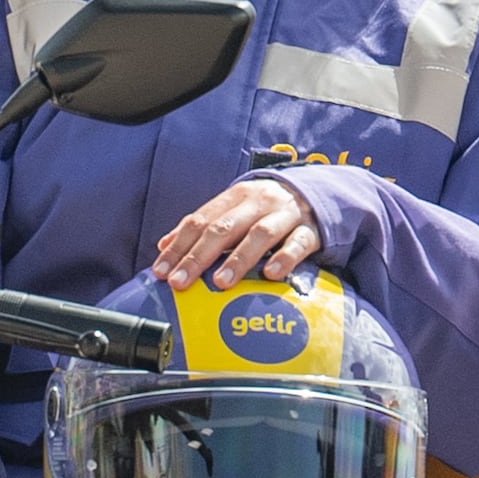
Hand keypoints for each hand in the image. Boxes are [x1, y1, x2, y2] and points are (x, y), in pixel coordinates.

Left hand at [156, 173, 322, 289]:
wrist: (316, 194)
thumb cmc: (265, 210)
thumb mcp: (233, 210)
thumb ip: (202, 226)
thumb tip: (163, 246)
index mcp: (235, 197)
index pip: (201, 220)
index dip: (179, 246)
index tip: (161, 272)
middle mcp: (258, 202)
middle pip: (224, 228)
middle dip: (199, 256)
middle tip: (180, 283)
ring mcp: (285, 215)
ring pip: (260, 234)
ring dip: (238, 258)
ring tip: (221, 282)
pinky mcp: (310, 231)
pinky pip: (298, 243)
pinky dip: (284, 258)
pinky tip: (271, 274)